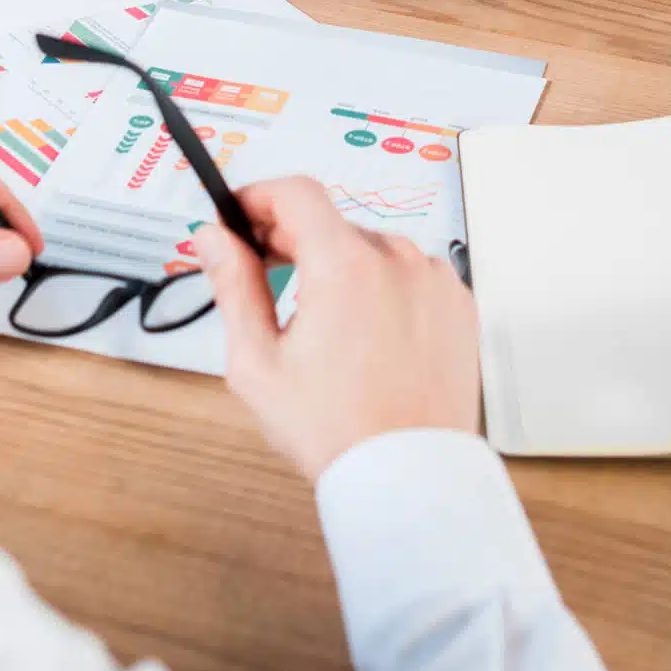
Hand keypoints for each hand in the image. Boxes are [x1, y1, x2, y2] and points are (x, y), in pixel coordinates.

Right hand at [196, 176, 480, 480]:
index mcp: (344, 265)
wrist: (408, 478)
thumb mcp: (258, 363)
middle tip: (267, 281)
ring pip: (371, 249)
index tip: (241, 218)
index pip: (296, 192)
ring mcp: (433, 279)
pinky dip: (384, 289)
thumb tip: (212, 237)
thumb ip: (232, 286)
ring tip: (325, 328)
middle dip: (293, 243)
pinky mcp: (458, 302)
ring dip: (341, 269)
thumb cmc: (335, 431)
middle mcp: (396, 259)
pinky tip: (368, 336)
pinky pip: (410, 274)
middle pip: (331, 224)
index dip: (260, 197)